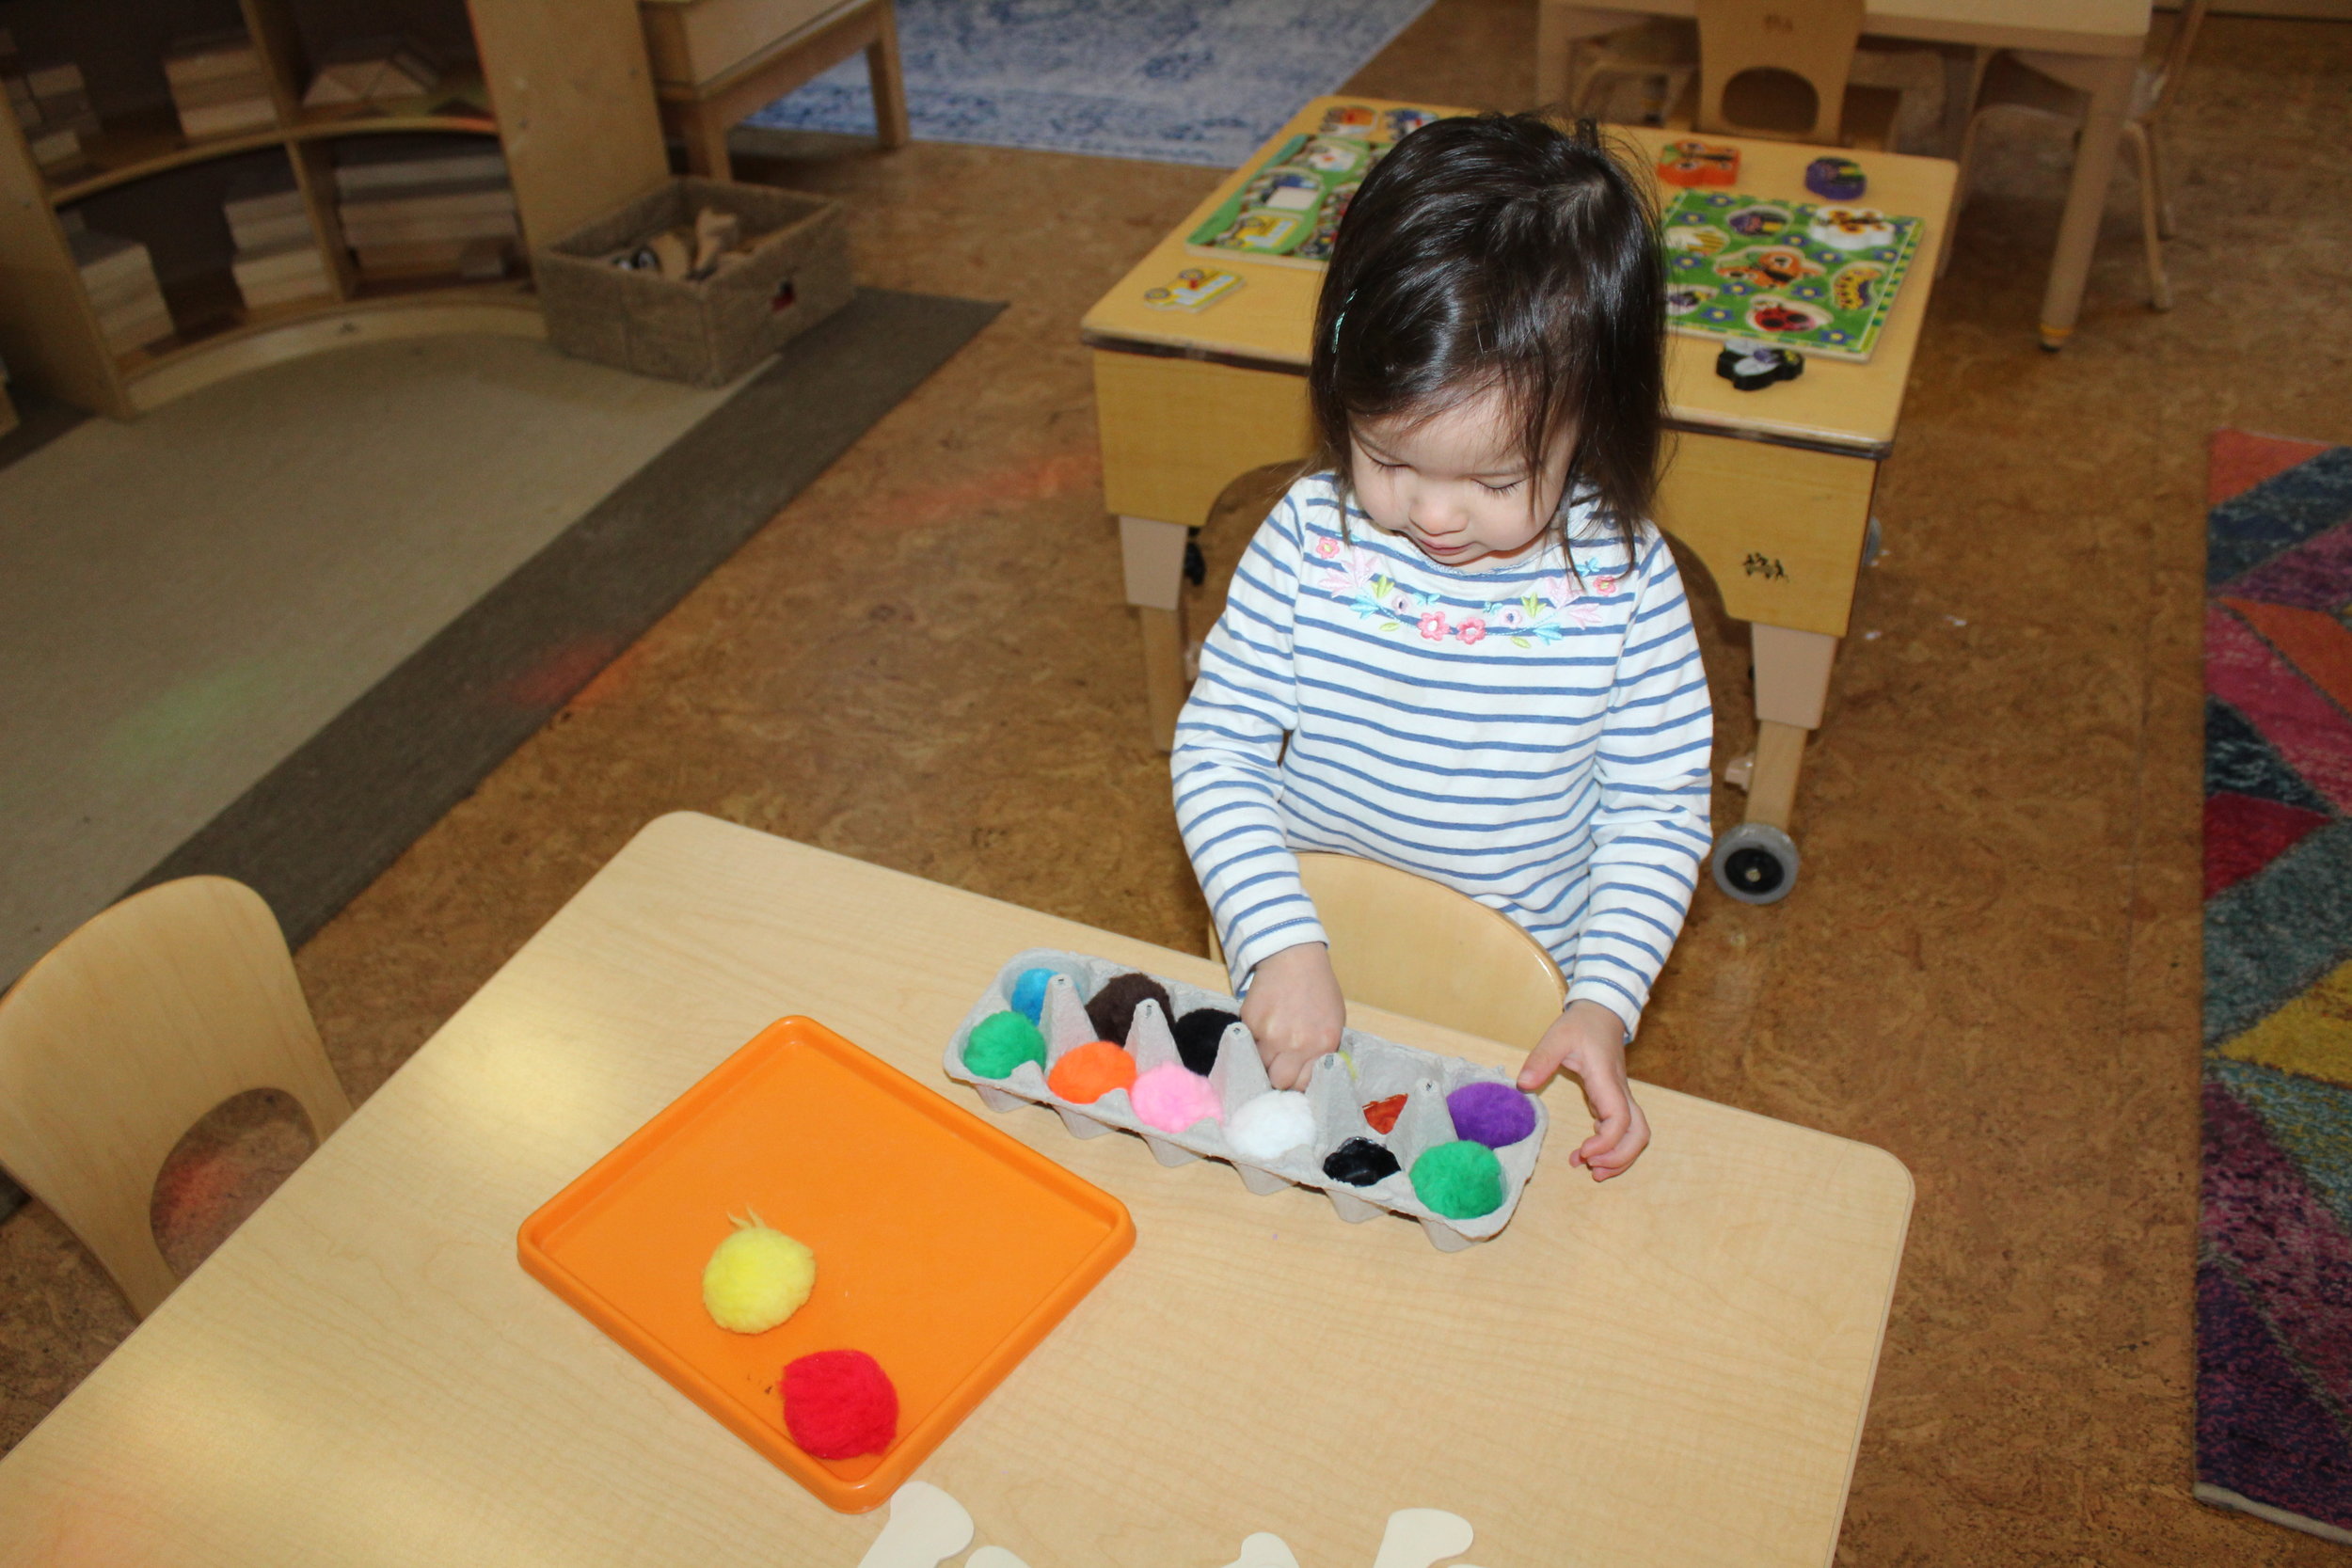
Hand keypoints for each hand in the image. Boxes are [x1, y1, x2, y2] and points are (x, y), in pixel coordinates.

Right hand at [1240, 942, 1345, 1088]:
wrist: (1293, 957)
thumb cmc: (1318, 988)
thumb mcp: (1334, 1021)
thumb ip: (1322, 1050)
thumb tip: (1308, 1075)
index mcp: (1322, 1044)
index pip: (1302, 1084)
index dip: (1297, 1080)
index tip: (1294, 1074)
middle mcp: (1296, 1044)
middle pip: (1278, 1081)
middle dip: (1278, 1074)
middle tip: (1280, 1062)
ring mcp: (1270, 1034)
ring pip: (1259, 1065)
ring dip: (1263, 1058)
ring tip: (1270, 1042)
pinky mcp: (1250, 1022)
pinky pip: (1247, 1043)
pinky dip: (1253, 1038)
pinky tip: (1264, 1023)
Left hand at [1518, 1000, 1649, 1180]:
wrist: (1601, 1014)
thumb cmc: (1581, 1025)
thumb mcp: (1557, 1036)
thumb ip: (1541, 1059)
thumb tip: (1523, 1085)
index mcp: (1606, 1079)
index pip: (1620, 1118)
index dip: (1607, 1142)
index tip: (1584, 1152)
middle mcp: (1619, 1092)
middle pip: (1639, 1133)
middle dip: (1620, 1157)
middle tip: (1591, 1168)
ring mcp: (1620, 1097)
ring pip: (1636, 1134)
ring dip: (1620, 1156)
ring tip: (1592, 1170)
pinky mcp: (1614, 1100)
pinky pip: (1624, 1130)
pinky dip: (1612, 1147)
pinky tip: (1589, 1153)